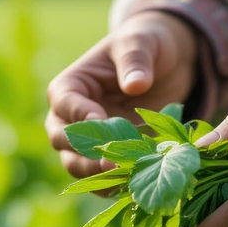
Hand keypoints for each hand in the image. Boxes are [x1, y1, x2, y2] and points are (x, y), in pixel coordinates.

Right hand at [46, 12, 200, 178]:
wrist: (166, 65)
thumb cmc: (146, 44)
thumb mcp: (141, 42)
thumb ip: (135, 59)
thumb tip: (135, 85)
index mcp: (71, 85)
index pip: (64, 103)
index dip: (80, 114)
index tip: (102, 121)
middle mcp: (72, 116)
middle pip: (61, 141)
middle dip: (83, 154)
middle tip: (110, 161)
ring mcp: (89, 141)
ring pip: (77, 166)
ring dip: (97, 175)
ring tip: (124, 178)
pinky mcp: (110, 156)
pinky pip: (103, 178)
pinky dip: (115, 184)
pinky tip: (134, 184)